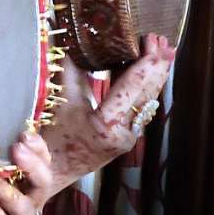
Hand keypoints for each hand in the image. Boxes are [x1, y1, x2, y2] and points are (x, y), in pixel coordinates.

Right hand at [41, 33, 174, 194]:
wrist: (52, 173)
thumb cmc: (50, 140)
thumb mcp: (59, 103)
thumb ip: (70, 73)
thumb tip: (70, 43)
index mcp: (105, 124)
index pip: (131, 87)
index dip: (144, 63)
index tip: (152, 42)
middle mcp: (123, 133)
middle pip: (147, 93)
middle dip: (157, 66)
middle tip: (162, 41)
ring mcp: (128, 138)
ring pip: (148, 101)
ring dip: (155, 77)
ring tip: (163, 53)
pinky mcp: (127, 139)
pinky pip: (141, 109)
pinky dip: (146, 89)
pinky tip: (147, 74)